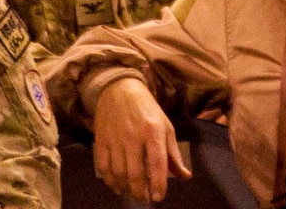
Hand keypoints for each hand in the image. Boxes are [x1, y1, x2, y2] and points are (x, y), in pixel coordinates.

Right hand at [93, 76, 189, 202]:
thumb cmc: (147, 109)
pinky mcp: (101, 140)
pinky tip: (117, 186)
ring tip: (133, 194)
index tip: (159, 197)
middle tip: (145, 199)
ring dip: (126, 189)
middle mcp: (133, 135)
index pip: (157, 162)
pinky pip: (103, 167)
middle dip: (141, 192)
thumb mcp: (165, 126)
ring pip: (119, 173)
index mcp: (153, 131)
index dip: (158, 183)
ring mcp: (115, 138)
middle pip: (135, 172)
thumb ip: (173, 154)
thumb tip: (184, 177)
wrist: (118, 88)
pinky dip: (109, 181)